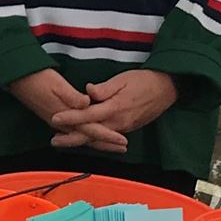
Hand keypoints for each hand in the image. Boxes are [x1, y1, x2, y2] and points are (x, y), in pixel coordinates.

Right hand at [9, 69, 123, 153]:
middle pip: (88, 138)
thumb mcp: (58, 84)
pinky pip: (75, 132)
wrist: (18, 79)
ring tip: (111, 144)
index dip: (108, 136)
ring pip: (81, 136)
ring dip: (97, 141)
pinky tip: (90, 134)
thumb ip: (72, 96)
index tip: (123, 141)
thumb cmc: (38, 79)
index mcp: (66, 116)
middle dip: (106, 144)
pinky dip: (86, 135)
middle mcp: (62, 123)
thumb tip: (87, 104)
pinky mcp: (54, 118)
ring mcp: (57, 122)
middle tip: (123, 148)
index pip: (91, 129)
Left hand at [48, 70, 179, 154]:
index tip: (55, 118)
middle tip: (54, 140)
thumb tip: (88, 91)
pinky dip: (94, 138)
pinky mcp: (127, 128)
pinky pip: (107, 136)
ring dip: (81, 139)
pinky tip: (84, 137)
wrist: (166, 89)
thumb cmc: (143, 80)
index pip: (89, 115)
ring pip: (99, 137)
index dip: (71, 117)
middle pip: (91, 133)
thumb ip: (104, 88)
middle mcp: (119, 122)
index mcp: (115, 108)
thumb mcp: (123, 79)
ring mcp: (124, 127)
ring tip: (64, 140)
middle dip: (72, 138)